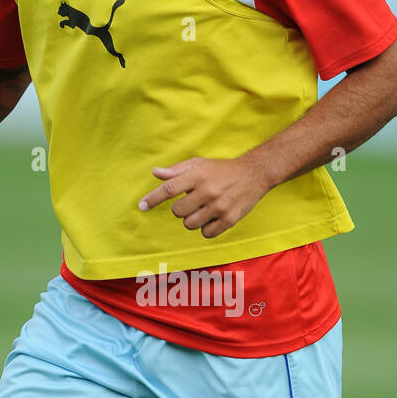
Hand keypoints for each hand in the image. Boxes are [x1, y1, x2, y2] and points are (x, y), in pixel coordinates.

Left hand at [138, 156, 268, 238]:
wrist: (255, 174)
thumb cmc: (222, 169)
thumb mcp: (200, 164)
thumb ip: (177, 171)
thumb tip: (155, 172)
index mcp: (198, 175)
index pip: (169, 189)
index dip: (153, 198)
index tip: (141, 206)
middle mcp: (208, 191)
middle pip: (177, 212)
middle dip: (180, 209)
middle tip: (191, 202)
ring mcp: (219, 206)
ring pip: (190, 224)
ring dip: (192, 219)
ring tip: (203, 209)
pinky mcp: (229, 219)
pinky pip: (206, 233)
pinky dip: (206, 228)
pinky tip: (213, 217)